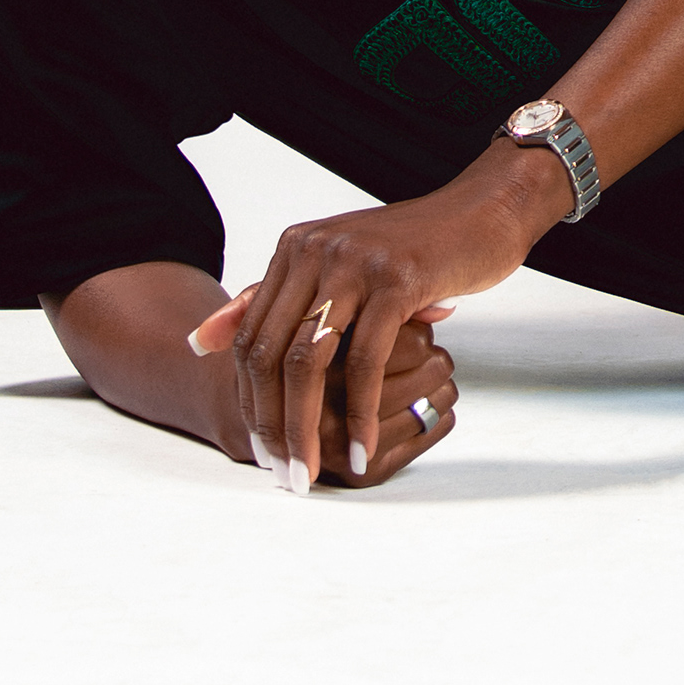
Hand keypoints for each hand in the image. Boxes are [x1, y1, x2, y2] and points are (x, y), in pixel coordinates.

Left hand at [188, 145, 559, 486]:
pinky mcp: (396, 281)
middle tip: (283, 473)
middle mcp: (313, 251)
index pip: (249, 338)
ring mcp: (353, 264)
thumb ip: (271, 300)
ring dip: (306, 427)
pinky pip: (365, 362)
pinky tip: (361, 448)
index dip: (250, 400)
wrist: (484, 211)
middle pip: (269, 354)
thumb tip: (198, 342)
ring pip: (308, 361)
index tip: (262, 449)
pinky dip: (360, 413)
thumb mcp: (337, 268)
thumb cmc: (414, 248)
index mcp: (293, 249)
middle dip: (271, 423)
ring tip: (312, 471)